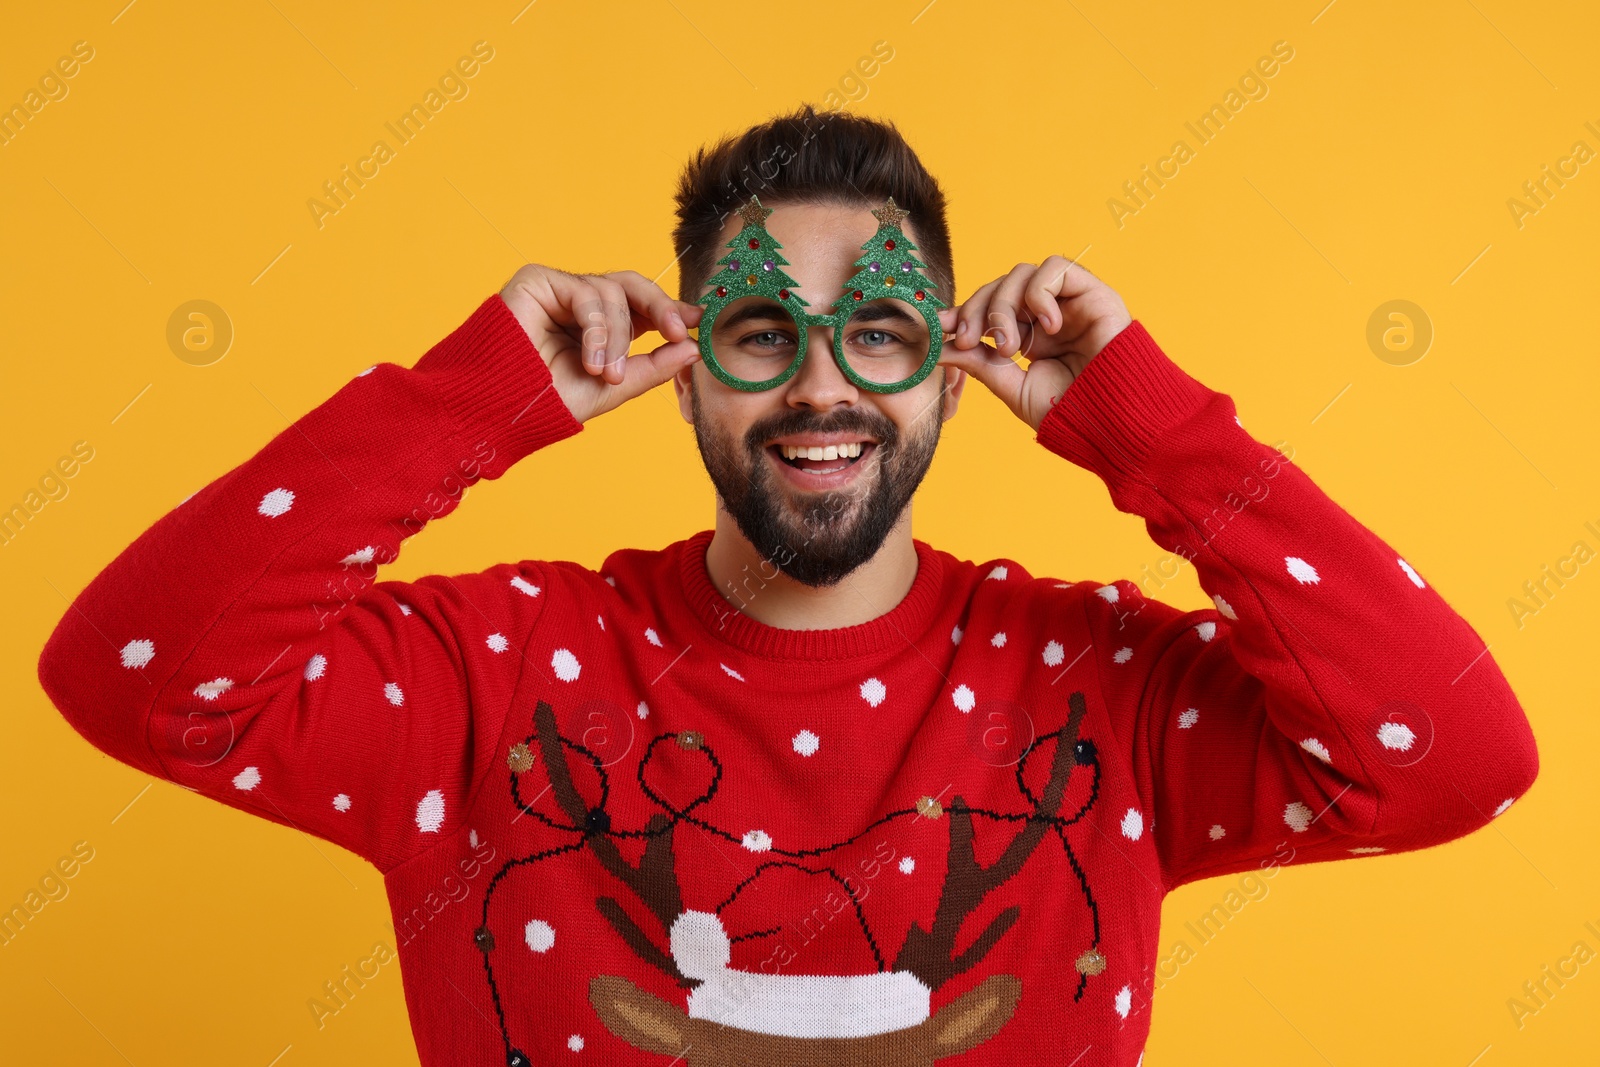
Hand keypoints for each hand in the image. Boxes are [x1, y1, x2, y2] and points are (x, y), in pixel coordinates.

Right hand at [498, 265, 703, 423]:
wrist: (504, 408)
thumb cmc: (550, 401)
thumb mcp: (615, 387)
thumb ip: (653, 367)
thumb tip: (693, 347)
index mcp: (602, 327)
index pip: (642, 306)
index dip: (671, 310)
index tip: (698, 322)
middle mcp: (582, 305)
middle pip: (632, 286)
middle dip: (660, 307)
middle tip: (677, 333)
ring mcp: (560, 291)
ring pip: (612, 293)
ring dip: (617, 338)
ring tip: (605, 373)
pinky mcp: (539, 281)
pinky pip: (585, 292)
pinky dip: (596, 328)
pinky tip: (590, 359)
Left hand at [936, 257, 1131, 431]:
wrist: (1113, 419)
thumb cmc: (1071, 410)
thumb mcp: (1013, 387)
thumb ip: (980, 364)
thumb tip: (940, 348)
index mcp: (1029, 335)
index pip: (989, 308)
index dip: (964, 312)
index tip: (942, 326)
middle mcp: (1046, 314)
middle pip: (999, 286)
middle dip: (978, 311)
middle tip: (974, 341)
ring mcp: (1068, 301)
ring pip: (1021, 273)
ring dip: (1005, 306)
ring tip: (1014, 347)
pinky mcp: (1092, 291)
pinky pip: (1055, 268)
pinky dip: (1040, 293)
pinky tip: (1047, 328)